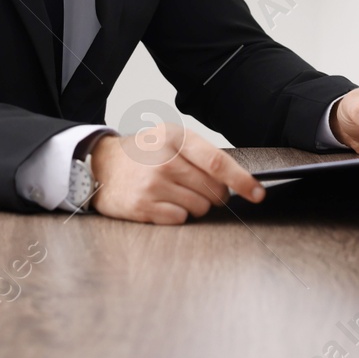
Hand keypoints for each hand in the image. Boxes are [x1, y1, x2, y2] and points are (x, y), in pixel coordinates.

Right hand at [89, 122, 265, 223]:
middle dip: (215, 195)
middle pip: (213, 190)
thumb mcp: (169, 139)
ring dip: (195, 205)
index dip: (242, 180)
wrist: (101, 166)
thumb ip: (200, 154)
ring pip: (199, 207)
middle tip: (198, 188)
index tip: (257, 193)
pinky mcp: (143, 207)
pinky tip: (163, 203)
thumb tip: (236, 181)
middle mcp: (164, 160)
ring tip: (175, 193)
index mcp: (176, 138)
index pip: (218, 163)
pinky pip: (180, 219)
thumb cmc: (143, 154)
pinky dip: (178, 214)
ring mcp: (152, 184)